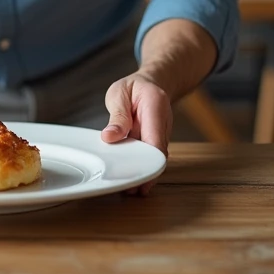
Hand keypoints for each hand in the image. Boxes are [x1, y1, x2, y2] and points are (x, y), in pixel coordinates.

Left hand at [101, 70, 173, 196]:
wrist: (151, 83)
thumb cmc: (134, 87)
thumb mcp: (119, 93)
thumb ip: (117, 115)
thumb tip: (110, 137)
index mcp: (155, 106)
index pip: (156, 138)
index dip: (149, 161)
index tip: (140, 177)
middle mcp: (163, 123)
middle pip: (158, 154)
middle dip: (146, 174)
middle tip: (130, 190)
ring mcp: (162, 133)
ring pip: (154, 158)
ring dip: (143, 173)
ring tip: (129, 190)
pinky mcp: (155, 141)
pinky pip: (149, 156)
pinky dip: (141, 166)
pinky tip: (130, 178)